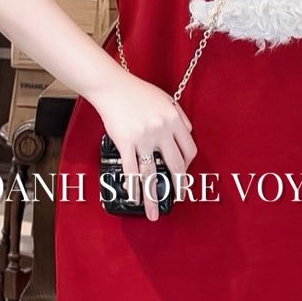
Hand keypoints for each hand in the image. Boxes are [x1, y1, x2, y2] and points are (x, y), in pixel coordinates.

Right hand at [96, 74, 196, 222]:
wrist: (112, 87)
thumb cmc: (138, 92)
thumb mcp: (166, 99)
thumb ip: (179, 116)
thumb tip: (188, 133)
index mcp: (174, 120)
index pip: (189, 150)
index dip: (188, 165)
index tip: (183, 173)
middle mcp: (161, 130)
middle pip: (175, 165)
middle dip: (178, 186)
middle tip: (178, 198)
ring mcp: (143, 138)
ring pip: (152, 174)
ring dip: (154, 197)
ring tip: (154, 213)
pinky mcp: (125, 142)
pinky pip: (131, 170)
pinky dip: (133, 186)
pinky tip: (134, 198)